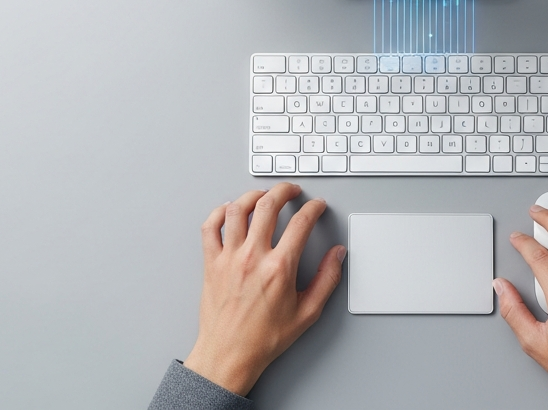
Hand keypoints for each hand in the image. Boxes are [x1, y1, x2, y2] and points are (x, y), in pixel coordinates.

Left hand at [183, 182, 345, 395]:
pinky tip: (230, 209)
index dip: (313, 208)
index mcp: (279, 268)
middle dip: (285, 190)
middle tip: (292, 190)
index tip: (316, 206)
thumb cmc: (263, 339)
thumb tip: (337, 255)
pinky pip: (210, 227)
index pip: (301, 222)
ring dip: (254, 195)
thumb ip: (327, 280)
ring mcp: (229, 258)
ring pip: (239, 209)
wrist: (228, 357)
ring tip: (264, 195)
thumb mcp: (306, 313)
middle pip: (269, 205)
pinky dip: (219, 212)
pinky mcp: (211, 263)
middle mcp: (253, 257)